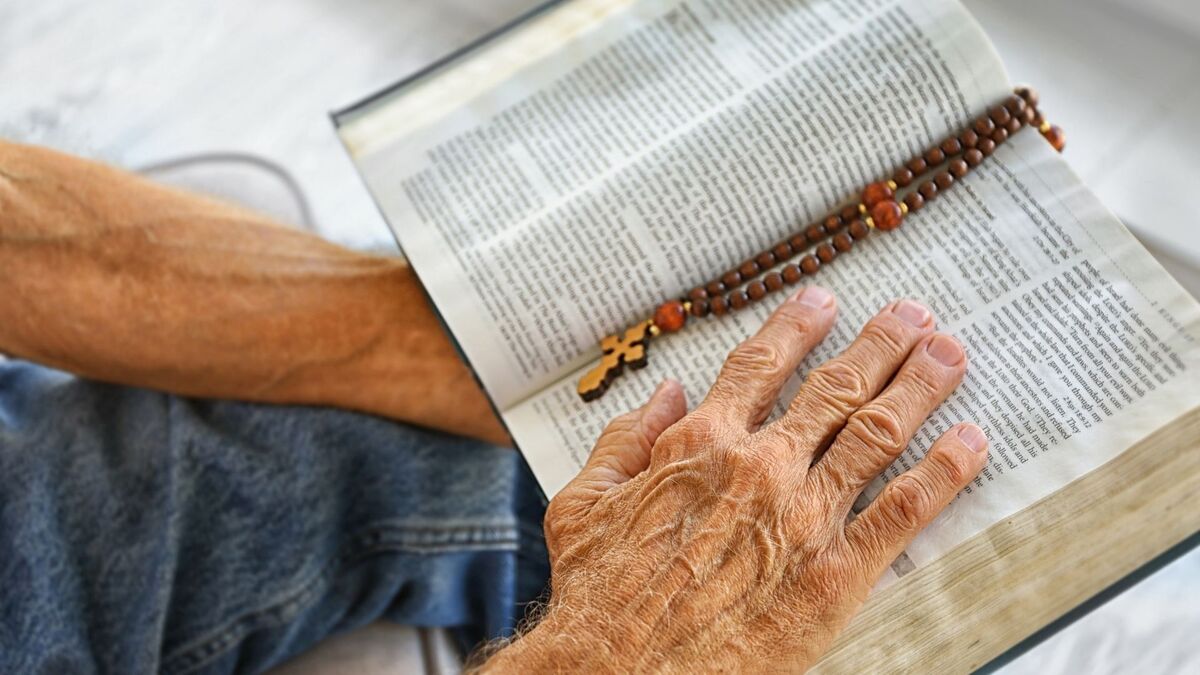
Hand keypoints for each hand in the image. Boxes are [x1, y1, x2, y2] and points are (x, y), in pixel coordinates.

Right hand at [484, 288, 988, 671]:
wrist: (620, 673)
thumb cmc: (599, 597)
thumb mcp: (584, 504)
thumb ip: (625, 440)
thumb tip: (664, 394)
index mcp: (700, 445)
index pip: (759, 366)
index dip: (796, 327)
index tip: (823, 301)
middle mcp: (761, 467)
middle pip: (835, 388)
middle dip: (881, 344)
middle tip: (912, 317)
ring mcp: (804, 518)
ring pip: (877, 433)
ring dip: (919, 387)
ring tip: (949, 355)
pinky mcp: (836, 574)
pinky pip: (904, 510)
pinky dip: (944, 470)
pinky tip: (969, 441)